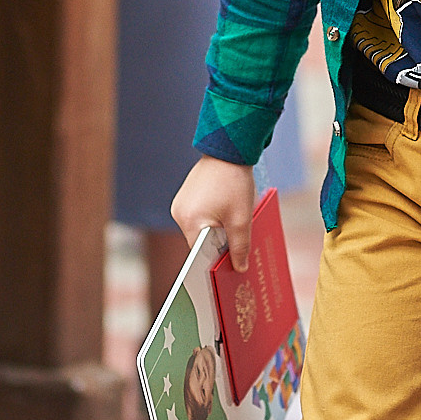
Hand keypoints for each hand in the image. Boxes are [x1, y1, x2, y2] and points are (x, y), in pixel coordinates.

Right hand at [170, 155, 258, 270]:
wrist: (228, 150)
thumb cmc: (234, 183)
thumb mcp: (241, 219)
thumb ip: (239, 247)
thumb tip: (238, 268)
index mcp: (191, 221)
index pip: (200, 254)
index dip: (215, 261)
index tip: (229, 269)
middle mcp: (179, 214)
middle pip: (200, 242)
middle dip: (218, 245)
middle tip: (237, 244)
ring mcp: (180, 204)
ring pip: (199, 229)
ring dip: (215, 230)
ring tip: (232, 222)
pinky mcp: (185, 196)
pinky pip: (197, 216)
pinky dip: (211, 218)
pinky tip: (225, 210)